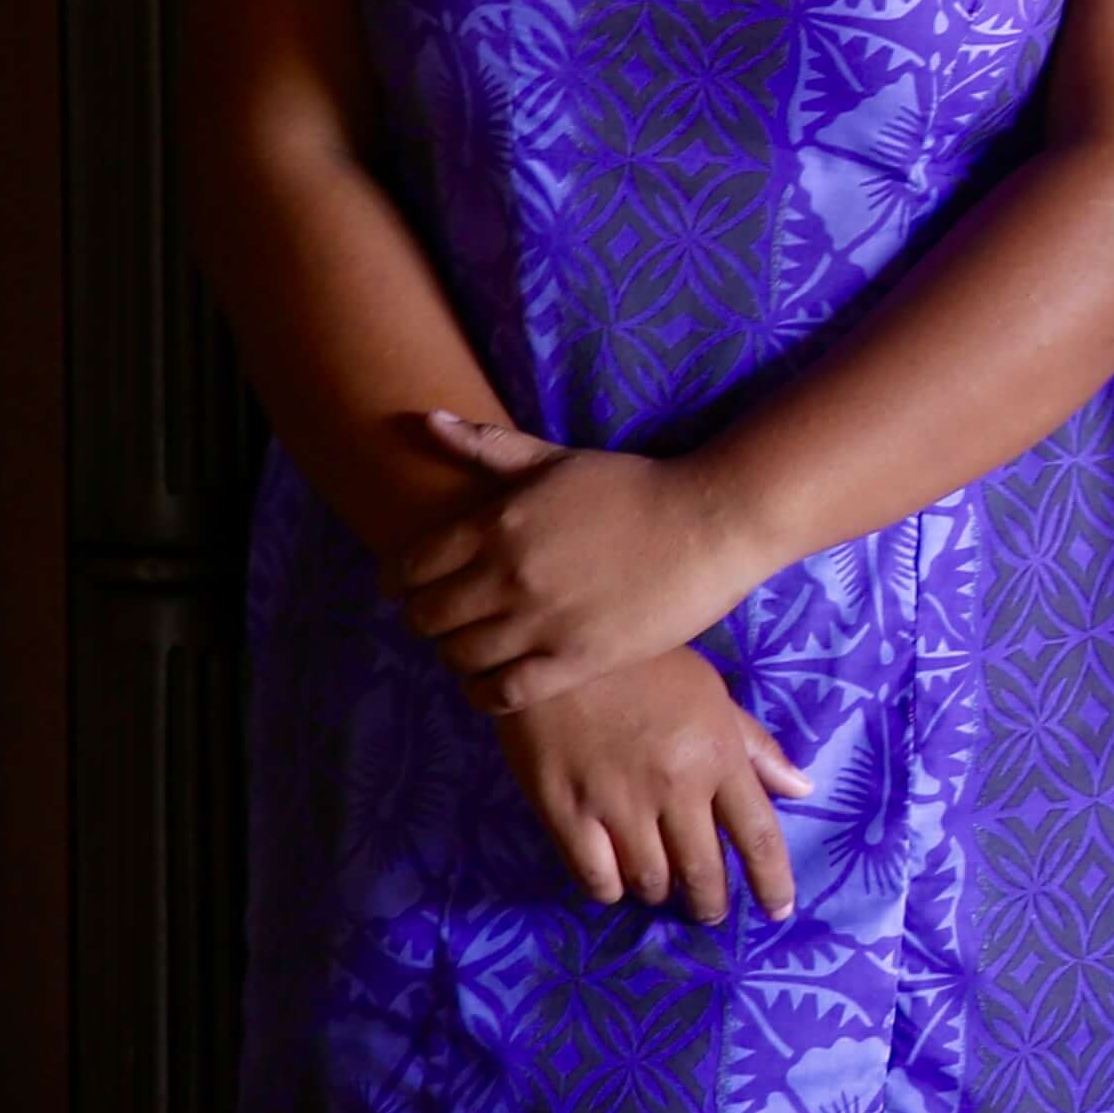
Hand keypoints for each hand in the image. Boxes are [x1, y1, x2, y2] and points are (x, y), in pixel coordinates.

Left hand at [388, 413, 784, 714]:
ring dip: (457, 654)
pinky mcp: (576, 661)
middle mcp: (507, 576)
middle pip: (426, 618)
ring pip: (458, 657)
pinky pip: (501, 693)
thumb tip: (423, 419)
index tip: (414, 586)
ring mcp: (540, 623)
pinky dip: (484, 692)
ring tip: (476, 646)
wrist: (713, 523)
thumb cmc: (635, 487)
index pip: (407, 570)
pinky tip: (495, 680)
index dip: (401, 582)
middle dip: (427, 619)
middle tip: (448, 617)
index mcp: (495, 525)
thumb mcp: (557, 459)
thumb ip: (487, 445)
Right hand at [488, 650, 809, 921]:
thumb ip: (754, 747)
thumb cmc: (643, 666)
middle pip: (703, 871)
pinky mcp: (565, 813)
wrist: (555, 648)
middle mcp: (674, 787)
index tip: (778, 911)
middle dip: (711, 902)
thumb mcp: (710, 694)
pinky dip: (610, 889)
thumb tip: (802, 789)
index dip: (772, 882)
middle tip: (709, 911)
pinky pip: (596, 877)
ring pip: (650, 880)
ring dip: (660, 892)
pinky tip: (615, 879)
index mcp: (717, 756)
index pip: (758, 835)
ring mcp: (618, 804)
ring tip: (662, 887)